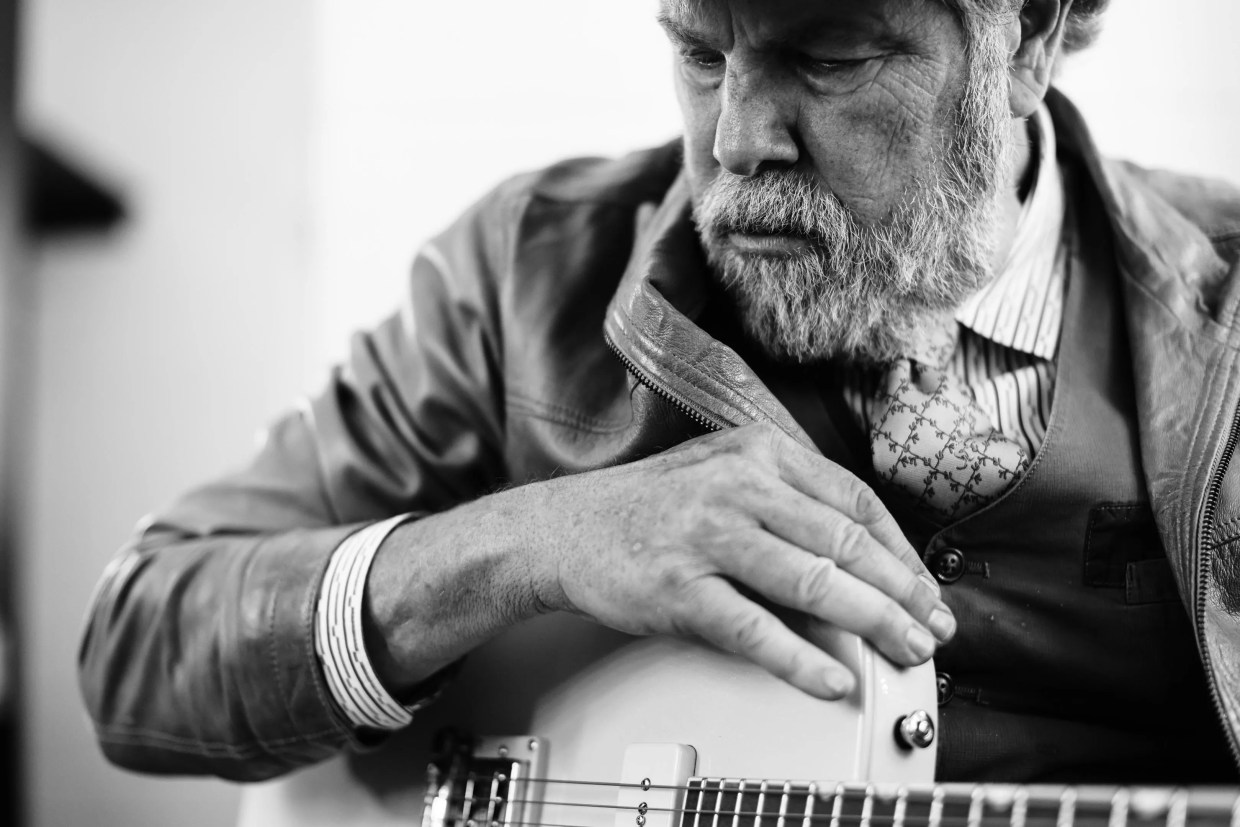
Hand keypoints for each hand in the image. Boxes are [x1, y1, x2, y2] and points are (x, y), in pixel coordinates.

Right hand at [526, 422, 954, 699]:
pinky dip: (800, 660)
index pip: (853, 500)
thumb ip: (786, 498)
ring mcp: (706, 535)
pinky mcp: (677, 588)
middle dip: (900, 592)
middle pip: (843, 541)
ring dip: (871, 623)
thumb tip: (861, 556)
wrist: (566, 528)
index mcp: (757, 452)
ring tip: (903, 651)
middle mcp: (736, 485)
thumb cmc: (652, 507)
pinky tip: (831, 679)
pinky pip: (753, 629)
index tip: (923, 587)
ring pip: (811, 581)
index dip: (899, 550)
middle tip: (931, 628)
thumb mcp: (722, 473)